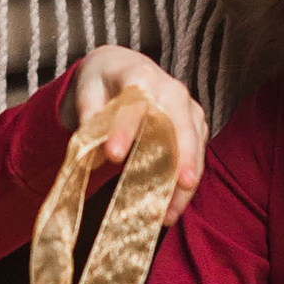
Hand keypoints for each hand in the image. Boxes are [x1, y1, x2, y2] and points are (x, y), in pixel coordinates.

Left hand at [65, 49, 207, 217]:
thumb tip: (93, 152)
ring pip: (194, 147)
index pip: (135, 104)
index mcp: (141, 77)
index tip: (113, 155)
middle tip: (179, 184)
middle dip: (182, 156)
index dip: (125, 129)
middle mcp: (171, 91)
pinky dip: (187, 185)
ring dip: (186, 182)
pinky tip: (172, 209)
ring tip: (169, 215)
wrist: (122, 68)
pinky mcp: (195, 126)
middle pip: (181, 126)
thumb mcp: (86, 90)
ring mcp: (188, 109)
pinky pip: (197, 156)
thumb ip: (89, 117)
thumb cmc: (103, 81)